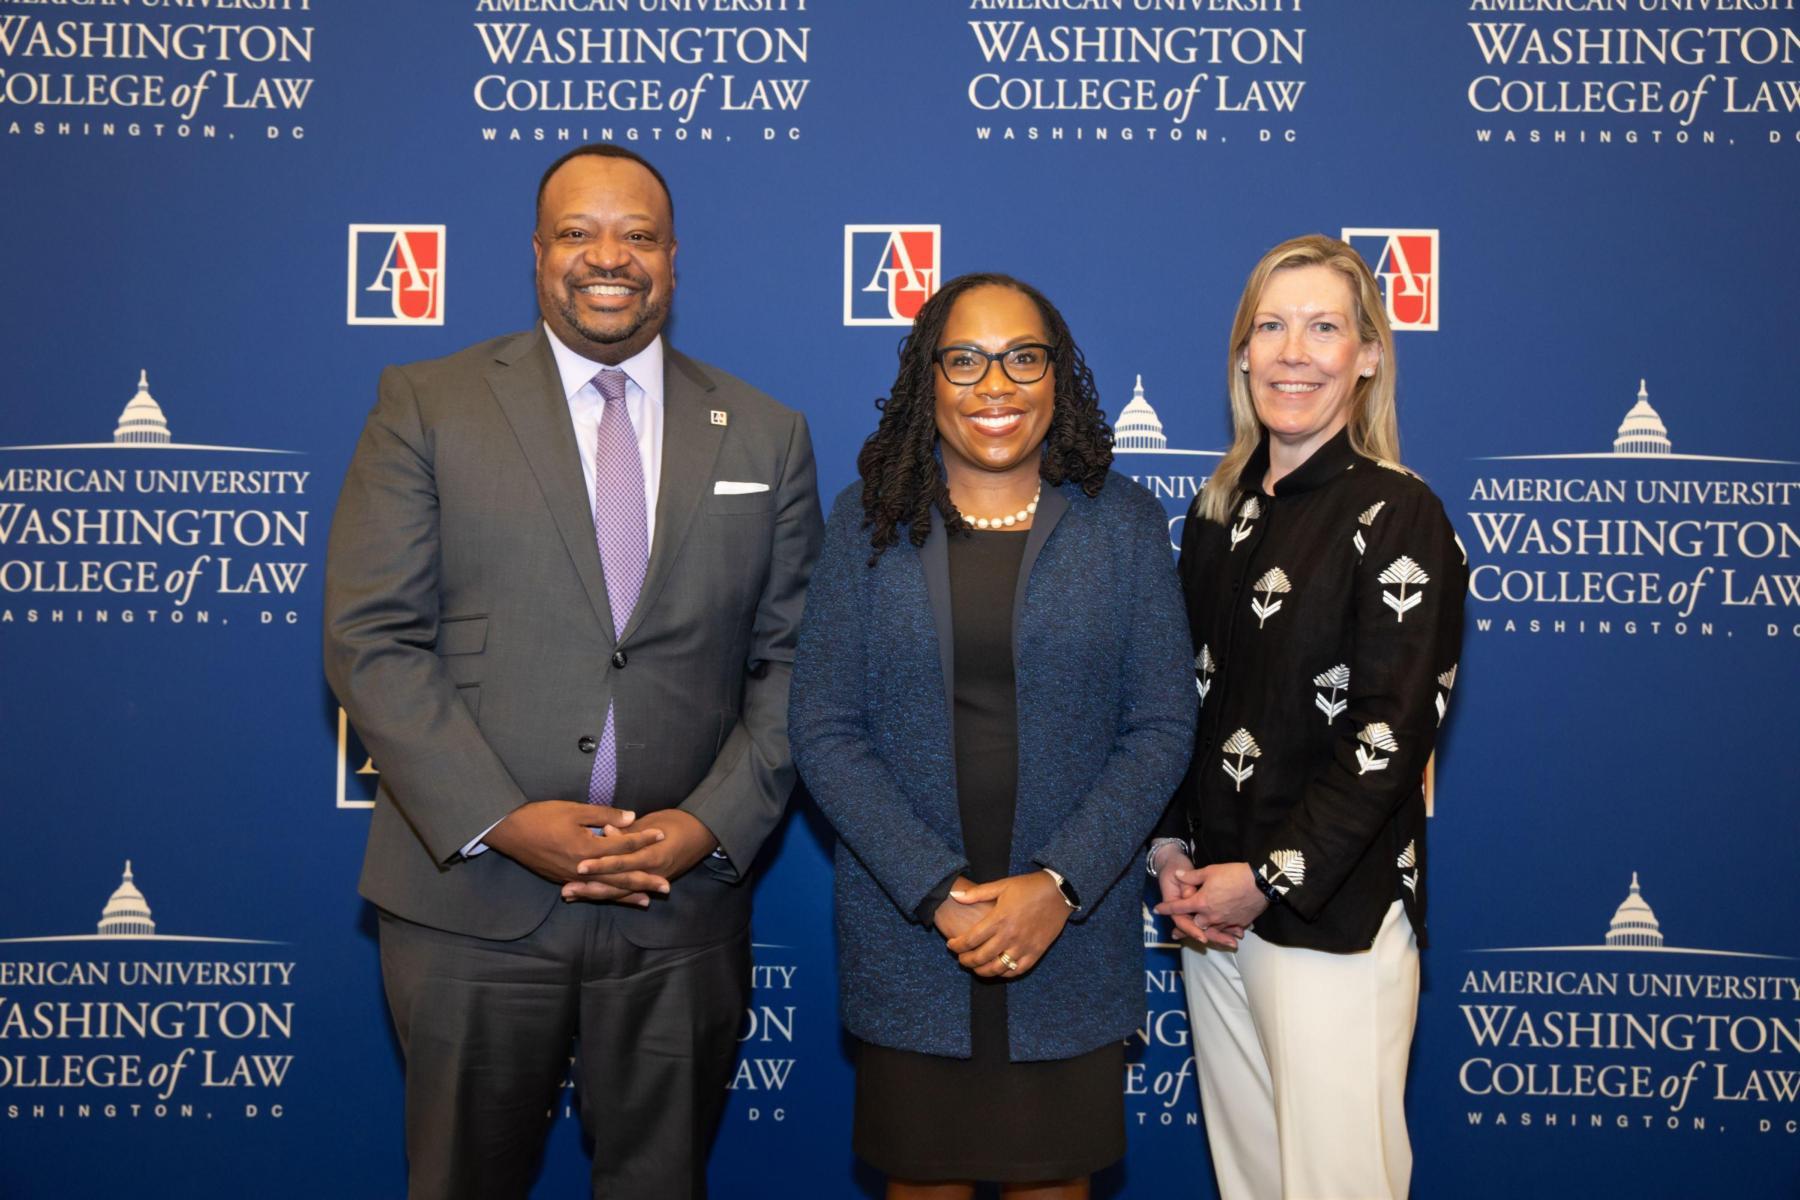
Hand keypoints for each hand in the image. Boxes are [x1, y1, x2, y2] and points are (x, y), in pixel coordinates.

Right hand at [482, 802, 668, 899]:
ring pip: (605, 889)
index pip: (622, 846)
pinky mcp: (562, 880)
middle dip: (644, 881)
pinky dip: (605, 895)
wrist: (508, 831)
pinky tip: (614, 897)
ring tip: (647, 900)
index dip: (643, 839)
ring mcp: (571, 878)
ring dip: (627, 895)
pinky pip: (589, 891)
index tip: (662, 835)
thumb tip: (632, 817)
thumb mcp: (574, 810)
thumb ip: (604, 815)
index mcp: (587, 849)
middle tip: (666, 887)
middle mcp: (581, 869)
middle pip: (619, 877)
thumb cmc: (540, 816)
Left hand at [562, 809, 717, 903]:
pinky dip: (607, 894)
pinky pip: (625, 891)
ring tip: (570, 895)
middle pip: (616, 884)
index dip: (601, 865)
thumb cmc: (678, 822)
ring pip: (618, 892)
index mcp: (653, 855)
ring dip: (594, 894)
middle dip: (590, 888)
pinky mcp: (648, 882)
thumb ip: (630, 831)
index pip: (622, 862)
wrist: (702, 834)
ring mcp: (650, 880)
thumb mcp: (654, 821)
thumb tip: (607, 831)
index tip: (579, 866)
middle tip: (566, 891)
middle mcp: (651, 873)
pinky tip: (588, 895)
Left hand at [943, 871, 1072, 978]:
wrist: (1058, 892)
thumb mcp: (1001, 885)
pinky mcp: (1036, 952)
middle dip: (966, 960)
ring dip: (982, 971)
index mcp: (999, 919)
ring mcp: (1024, 946)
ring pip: (997, 968)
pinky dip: (1004, 973)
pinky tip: (997, 969)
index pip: (970, 939)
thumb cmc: (1028, 887)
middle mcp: (1010, 936)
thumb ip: (977, 893)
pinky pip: (1017, 970)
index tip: (951, 945)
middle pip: (981, 957)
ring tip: (976, 967)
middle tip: (961, 958)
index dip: (957, 946)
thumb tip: (955, 896)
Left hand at [1153, 861, 1265, 949]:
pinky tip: (1224, 933)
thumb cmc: (1234, 874)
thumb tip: (1178, 875)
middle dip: (1185, 927)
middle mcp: (1211, 916)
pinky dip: (1224, 931)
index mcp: (1201, 902)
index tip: (1157, 910)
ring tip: (1200, 937)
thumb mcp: (1210, 871)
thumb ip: (1192, 876)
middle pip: (1194, 924)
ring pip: (1211, 930)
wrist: (1261, 883)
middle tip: (1175, 932)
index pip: (1179, 907)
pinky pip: (1228, 930)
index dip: (1166, 908)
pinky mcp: (1239, 924)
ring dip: (1204, 932)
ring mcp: (1225, 921)